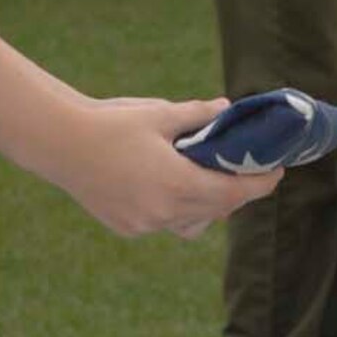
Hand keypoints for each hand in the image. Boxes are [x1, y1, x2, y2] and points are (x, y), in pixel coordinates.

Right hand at [53, 96, 282, 237]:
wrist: (59, 142)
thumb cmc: (111, 122)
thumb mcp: (159, 113)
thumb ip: (197, 115)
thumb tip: (227, 109)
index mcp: (177, 182)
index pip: (234, 193)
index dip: (260, 184)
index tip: (278, 172)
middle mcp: (164, 211)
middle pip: (217, 209)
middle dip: (238, 193)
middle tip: (249, 171)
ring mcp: (144, 223)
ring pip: (192, 221)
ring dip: (207, 204)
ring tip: (211, 179)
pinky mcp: (127, 226)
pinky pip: (165, 222)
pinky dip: (177, 208)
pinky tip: (171, 186)